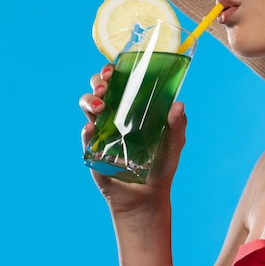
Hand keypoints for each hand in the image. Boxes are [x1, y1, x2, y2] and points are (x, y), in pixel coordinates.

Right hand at [79, 65, 187, 215]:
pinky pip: (85, 138)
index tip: (113, 68)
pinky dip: (87, 131)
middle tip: (105, 86)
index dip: (112, 72)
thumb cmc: (161, 167)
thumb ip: (177, 126)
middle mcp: (114, 116)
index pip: (119, 83)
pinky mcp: (93, 152)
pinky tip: (91, 130)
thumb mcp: (173, 145)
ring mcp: (101, 133)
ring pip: (88, 108)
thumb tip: (179, 105)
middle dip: (98, 82)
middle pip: (99, 91)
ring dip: (90, 102)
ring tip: (100, 107)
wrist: (148, 198)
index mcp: (132, 109)